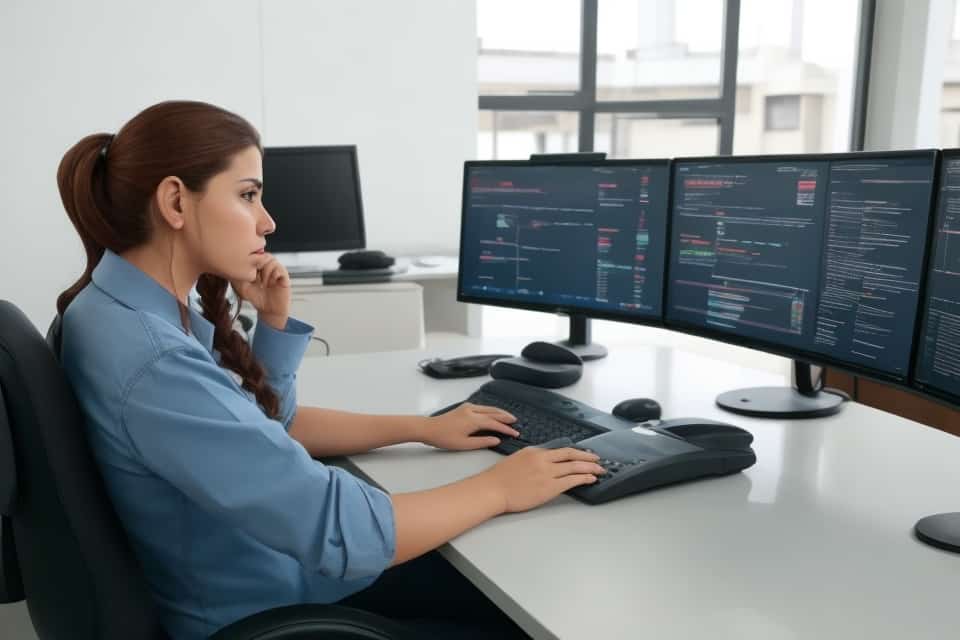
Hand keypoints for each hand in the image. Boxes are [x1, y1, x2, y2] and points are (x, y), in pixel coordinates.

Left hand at [231, 253, 290, 329]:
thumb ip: (238, 276)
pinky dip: (273, 276)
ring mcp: (277, 271)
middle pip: (264, 255)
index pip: (256, 255)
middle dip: (258, 265)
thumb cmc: (256, 298)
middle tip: (255, 278)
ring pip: (271, 261)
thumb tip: (231, 266)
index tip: (248, 273)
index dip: (251, 261)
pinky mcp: (285, 277)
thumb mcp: (242, 287)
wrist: (268, 310)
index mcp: (259, 267)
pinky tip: (270, 285)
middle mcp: (269, 267)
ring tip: (263, 284)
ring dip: (265, 272)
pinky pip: (280, 269)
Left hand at [421, 403, 519, 450]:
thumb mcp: (464, 444)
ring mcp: (468, 407)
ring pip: (489, 408)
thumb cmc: (444, 438)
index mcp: (473, 420)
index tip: (515, 433)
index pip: (495, 423)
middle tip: (516, 423)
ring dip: (500, 412)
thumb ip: (482, 442)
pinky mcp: (464, 407)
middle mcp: (472, 410)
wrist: (429, 428)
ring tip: (509, 418)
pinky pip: (482, 407)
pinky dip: (491, 410)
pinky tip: (494, 414)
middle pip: (494, 412)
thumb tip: (497, 440)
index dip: (506, 429)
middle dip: (506, 418)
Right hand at [481, 446, 604, 512]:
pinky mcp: (549, 487)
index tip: (583, 454)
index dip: (574, 452)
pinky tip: (591, 479)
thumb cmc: (499, 479)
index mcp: (535, 452)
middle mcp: (543, 459)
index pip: (560, 450)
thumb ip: (532, 460)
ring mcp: (547, 473)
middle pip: (571, 455)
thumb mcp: (516, 460)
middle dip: (587, 457)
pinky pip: (572, 480)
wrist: (492, 489)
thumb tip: (543, 463)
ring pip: (575, 467)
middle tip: (597, 459)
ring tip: (600, 470)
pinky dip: (584, 478)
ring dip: (590, 468)